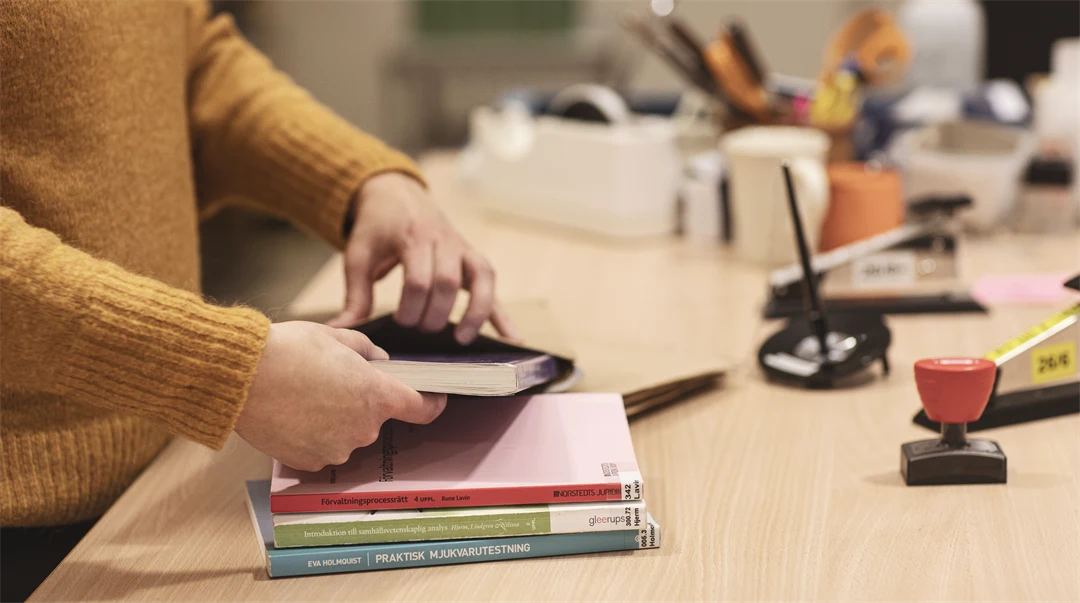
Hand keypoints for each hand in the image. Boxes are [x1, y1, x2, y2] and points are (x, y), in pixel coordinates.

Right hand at [235, 321, 446, 471]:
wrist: (241, 375)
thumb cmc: (289, 350)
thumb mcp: (337, 336)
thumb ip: (367, 351)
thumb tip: (378, 362)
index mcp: (379, 396)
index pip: (423, 408)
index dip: (431, 402)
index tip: (433, 398)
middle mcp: (364, 429)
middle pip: (376, 418)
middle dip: (362, 401)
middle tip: (334, 381)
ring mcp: (336, 449)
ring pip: (347, 434)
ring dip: (336, 419)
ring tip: (306, 395)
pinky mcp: (309, 461)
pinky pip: (321, 448)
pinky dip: (313, 435)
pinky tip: (293, 413)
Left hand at [327, 172, 516, 344]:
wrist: (396, 194)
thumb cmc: (376, 228)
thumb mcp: (358, 255)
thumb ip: (355, 294)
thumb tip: (340, 331)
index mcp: (413, 236)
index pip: (419, 278)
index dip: (411, 307)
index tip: (400, 323)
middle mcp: (444, 240)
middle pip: (449, 282)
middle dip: (436, 313)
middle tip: (421, 331)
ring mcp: (463, 248)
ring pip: (481, 278)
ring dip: (475, 312)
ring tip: (464, 340)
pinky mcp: (473, 258)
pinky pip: (492, 284)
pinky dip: (502, 312)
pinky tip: (512, 338)